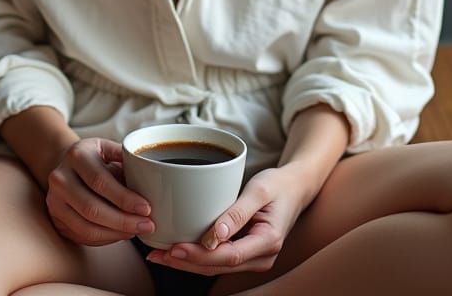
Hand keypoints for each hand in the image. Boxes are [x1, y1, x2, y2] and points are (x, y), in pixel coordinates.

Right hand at [45, 137, 155, 246]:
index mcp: (76, 155)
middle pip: (92, 208)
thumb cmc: (94, 156)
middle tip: (147, 225)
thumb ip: (127, 160)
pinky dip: (105, 239)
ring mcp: (54, 201)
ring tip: (137, 231)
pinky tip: (121, 234)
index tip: (146, 208)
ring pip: (86, 227)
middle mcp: (60, 178)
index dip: (124, 198)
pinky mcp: (55, 219)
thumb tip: (154, 179)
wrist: (65, 163)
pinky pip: (82, 236)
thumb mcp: (108, 148)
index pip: (100, 181)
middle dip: (123, 221)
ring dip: (116, 233)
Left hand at [144, 165, 306, 275]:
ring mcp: (254, 258)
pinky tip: (178, 250)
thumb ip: (238, 212)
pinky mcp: (245, 253)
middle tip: (157, 254)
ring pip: (216, 267)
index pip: (228, 256)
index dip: (199, 255)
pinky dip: (197, 256)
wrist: (295, 187)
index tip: (174, 247)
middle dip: (186, 262)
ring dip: (188, 262)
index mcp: (267, 242)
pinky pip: (219, 260)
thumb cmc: (277, 185)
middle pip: (218, 267)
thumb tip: (215, 236)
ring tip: (159, 254)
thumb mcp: (259, 191)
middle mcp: (261, 257)